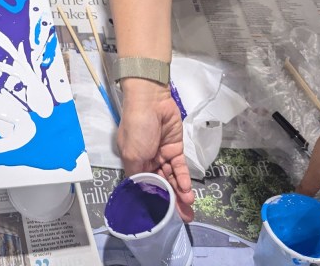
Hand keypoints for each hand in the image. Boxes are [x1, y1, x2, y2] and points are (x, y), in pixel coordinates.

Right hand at [117, 79, 194, 220]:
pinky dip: (183, 178)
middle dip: (171, 201)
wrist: (151, 101)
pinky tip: (187, 189)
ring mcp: (162, 155)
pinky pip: (179, 167)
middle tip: (183, 217)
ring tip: (188, 206)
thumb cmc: (137, 128)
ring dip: (180, 192)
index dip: (153, 201)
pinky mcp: (175, 148)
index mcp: (133, 163)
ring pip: (172, 178)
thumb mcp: (131, 154)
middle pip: (161, 185)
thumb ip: (138, 175)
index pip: (144, 187)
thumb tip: (142, 192)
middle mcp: (147, 161)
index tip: (162, 216)